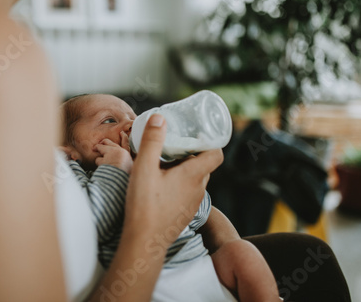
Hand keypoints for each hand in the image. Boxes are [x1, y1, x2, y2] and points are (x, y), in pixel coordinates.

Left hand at [94, 132, 132, 173]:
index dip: (123, 138)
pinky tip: (99, 165)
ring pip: (100, 148)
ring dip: (98, 149)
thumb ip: (129, 165)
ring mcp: (110, 154)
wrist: (120, 179)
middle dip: (104, 142)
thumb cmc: (126, 176)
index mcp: (127, 155)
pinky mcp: (103, 159)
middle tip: (100, 143)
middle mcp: (118, 152)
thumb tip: (129, 166)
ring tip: (95, 150)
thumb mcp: (132, 168)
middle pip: (109, 142)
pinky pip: (98, 159)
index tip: (121, 133)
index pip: (125, 144)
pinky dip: (98, 162)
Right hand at [123, 114, 222, 248]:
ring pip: (195, 180)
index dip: (210, 142)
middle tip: (174, 146)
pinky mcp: (185, 214)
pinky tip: (161, 186)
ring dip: (185, 170)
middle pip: (204, 165)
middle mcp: (199, 189)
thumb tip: (160, 117)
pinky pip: (188, 193)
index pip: (216, 153)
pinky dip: (180, 184)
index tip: (195, 135)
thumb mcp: (144, 168)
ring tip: (164, 164)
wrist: (144, 242)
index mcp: (194, 175)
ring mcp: (193, 203)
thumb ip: (152, 141)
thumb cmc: (145, 205)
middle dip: (192, 153)